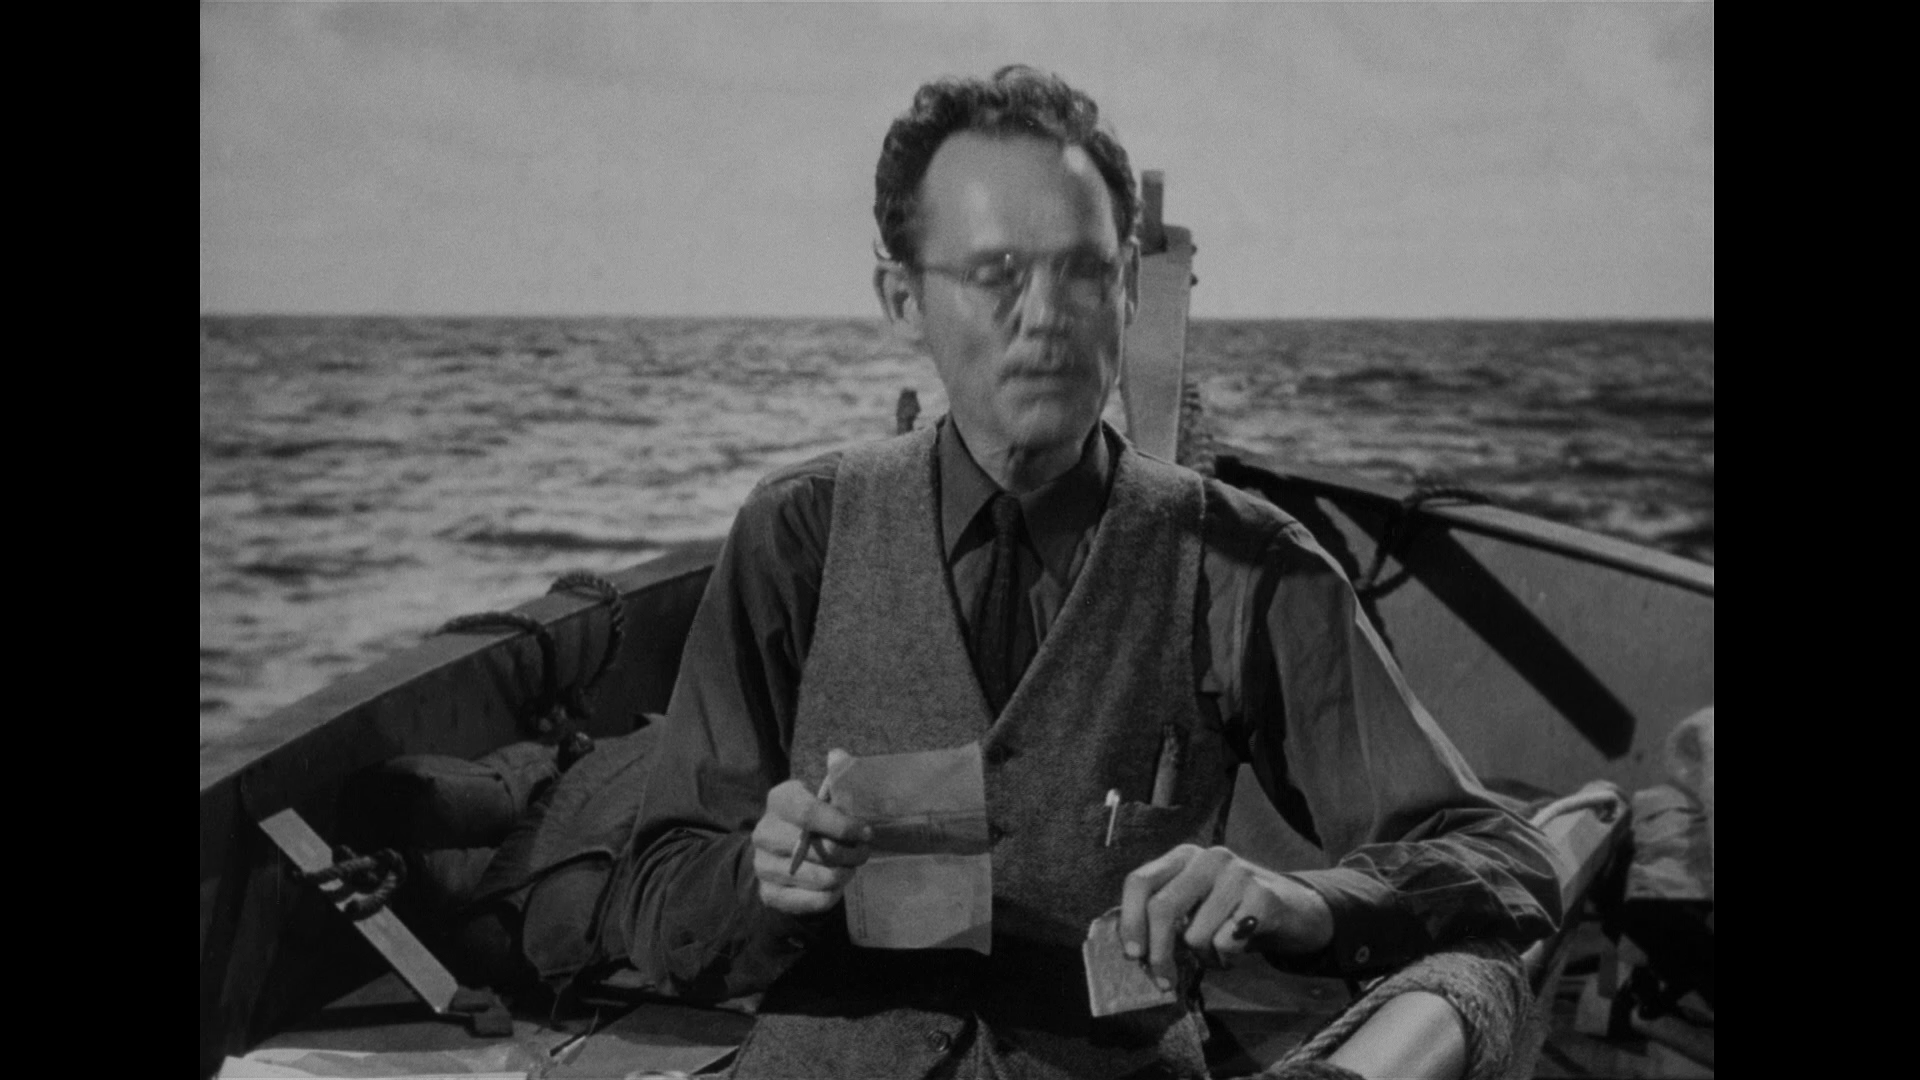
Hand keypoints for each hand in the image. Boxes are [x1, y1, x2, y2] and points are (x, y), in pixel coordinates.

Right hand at [751, 748, 871, 915]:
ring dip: (844, 874)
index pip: (808, 812)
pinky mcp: (769, 895)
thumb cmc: (811, 820)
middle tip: (864, 852)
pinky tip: (836, 884)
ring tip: (850, 867)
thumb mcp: (822, 795)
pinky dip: (833, 895)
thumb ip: (835, 778)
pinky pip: (813, 900)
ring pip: (820, 878)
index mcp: (779, 801)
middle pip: (818, 850)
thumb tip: (838, 755)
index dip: (842, 825)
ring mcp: (763, 866)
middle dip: (851, 854)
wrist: (779, 854)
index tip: (866, 833)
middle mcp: (764, 833)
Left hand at [1119, 843, 1333, 987]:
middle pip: (1162, 908)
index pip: (1139, 882)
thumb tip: (1133, 950)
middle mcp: (1208, 858)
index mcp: (1184, 856)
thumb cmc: (1234, 912)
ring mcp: (1237, 873)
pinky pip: (1225, 943)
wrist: (1296, 910)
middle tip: (1163, 979)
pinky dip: (1227, 958)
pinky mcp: (1262, 896)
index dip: (1130, 921)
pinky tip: (1239, 948)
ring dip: (1203, 956)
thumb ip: (1166, 916)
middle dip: (1158, 952)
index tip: (1133, 954)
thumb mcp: (1196, 903)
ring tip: (1218, 950)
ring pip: (1195, 933)